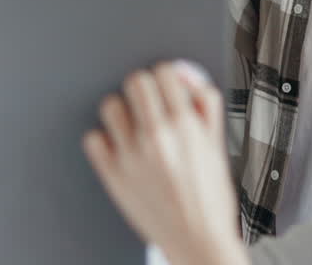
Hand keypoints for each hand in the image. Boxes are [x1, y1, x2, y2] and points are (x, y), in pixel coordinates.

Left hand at [82, 60, 246, 264]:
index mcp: (186, 126)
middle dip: (145, 88)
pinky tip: (120, 146)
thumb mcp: (218, 144)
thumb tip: (188, 76)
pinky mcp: (112, 175)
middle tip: (151, 104)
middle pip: (136, 82)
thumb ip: (206, 104)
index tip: (168, 87)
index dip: (167, 77)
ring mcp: (130, 156)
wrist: (198, 240)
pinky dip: (104, 139)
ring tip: (134, 124)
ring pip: (111, 105)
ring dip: (123, 110)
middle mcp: (156, 137)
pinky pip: (94, 139)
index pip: (164, 72)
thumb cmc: (209, 197)